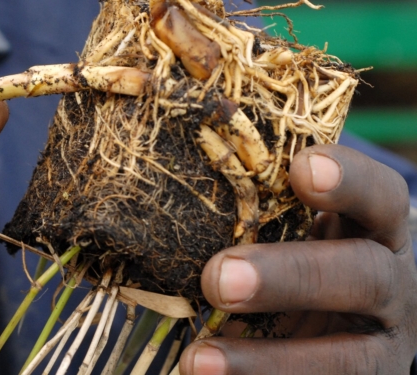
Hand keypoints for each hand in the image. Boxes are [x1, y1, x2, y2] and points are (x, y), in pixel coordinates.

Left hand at [180, 145, 416, 373]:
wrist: (353, 318)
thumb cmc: (312, 251)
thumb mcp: (306, 225)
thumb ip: (272, 202)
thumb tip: (196, 154)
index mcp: (379, 231)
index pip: (381, 196)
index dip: (349, 181)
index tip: (301, 167)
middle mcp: (392, 285)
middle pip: (362, 276)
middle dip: (290, 277)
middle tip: (218, 279)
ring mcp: (383, 344)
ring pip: (345, 360)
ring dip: (269, 362)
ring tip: (197, 361)